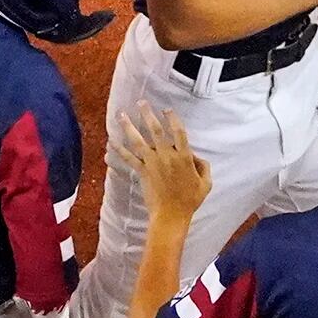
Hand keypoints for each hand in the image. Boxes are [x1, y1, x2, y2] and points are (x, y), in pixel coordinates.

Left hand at [113, 104, 211, 223]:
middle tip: (141, 102)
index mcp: (184, 157)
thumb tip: (196, 156)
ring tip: (121, 114)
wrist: (171, 215)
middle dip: (147, 114)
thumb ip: (203, 166)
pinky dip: (118, 149)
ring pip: (138, 140)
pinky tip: (110, 141)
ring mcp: (152, 163)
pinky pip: (128, 158)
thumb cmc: (191, 201)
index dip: (173, 118)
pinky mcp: (142, 172)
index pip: (179, 131)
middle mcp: (167, 156)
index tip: (166, 109)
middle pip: (155, 130)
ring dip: (129, 126)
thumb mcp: (206, 183)